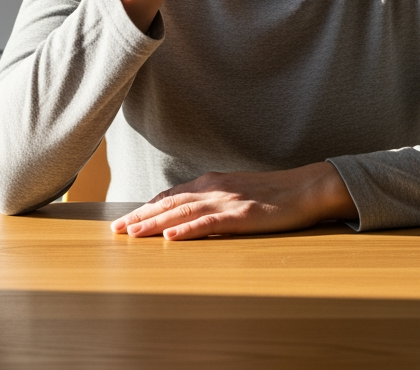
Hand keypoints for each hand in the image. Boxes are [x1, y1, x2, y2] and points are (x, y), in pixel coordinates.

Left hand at [109, 162, 356, 240]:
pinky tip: (172, 237)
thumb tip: (188, 213)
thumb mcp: (236, 190)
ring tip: (132, 234)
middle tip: (116, 231)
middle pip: (169, 203)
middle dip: (140, 217)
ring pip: (182, 212)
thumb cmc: (272, 192)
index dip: (145, 208)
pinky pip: (209, 223)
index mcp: (211, 181)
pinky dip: (187, 229)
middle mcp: (214, 187)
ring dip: (154, 224)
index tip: (124, 221)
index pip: (170, 196)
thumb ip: (212, 198)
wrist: (304, 188)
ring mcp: (227, 200)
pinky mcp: (241, 215)